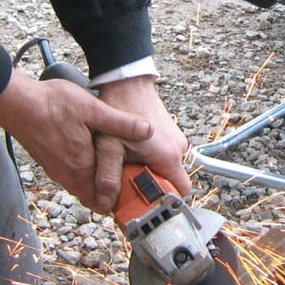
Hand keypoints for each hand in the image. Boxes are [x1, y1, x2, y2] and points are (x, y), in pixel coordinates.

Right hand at [0, 70, 158, 212]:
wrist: (18, 103)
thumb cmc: (53, 106)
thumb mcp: (94, 110)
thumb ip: (122, 123)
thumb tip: (148, 131)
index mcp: (81, 169)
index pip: (102, 203)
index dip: (119, 201)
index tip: (135, 191)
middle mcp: (67, 175)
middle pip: (92, 198)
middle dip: (108, 194)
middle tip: (127, 179)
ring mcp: (55, 169)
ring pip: (80, 186)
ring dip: (95, 182)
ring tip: (113, 166)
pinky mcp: (48, 160)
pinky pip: (70, 175)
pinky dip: (82, 172)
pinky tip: (90, 153)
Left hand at [95, 75, 190, 200]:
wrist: (129, 82)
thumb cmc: (120, 108)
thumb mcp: (108, 146)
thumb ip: (107, 176)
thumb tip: (105, 202)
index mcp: (168, 156)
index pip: (179, 192)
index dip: (162, 201)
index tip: (143, 202)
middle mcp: (178, 148)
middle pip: (170, 182)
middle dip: (150, 185)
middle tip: (127, 177)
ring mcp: (176, 140)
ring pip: (165, 168)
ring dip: (148, 170)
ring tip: (128, 159)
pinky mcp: (171, 134)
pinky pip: (164, 155)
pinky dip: (150, 157)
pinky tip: (132, 148)